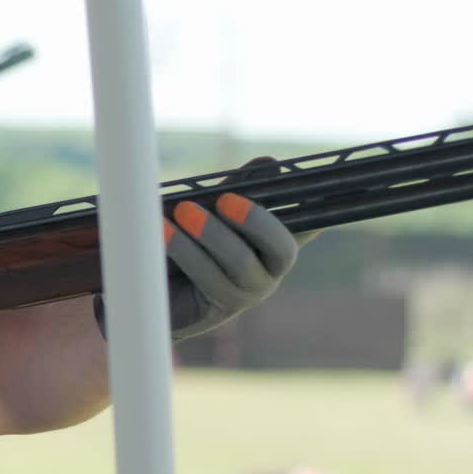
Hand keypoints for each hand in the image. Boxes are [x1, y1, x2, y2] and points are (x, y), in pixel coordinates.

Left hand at [94, 157, 315, 341]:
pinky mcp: (219, 308)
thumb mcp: (207, 209)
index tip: (327, 190)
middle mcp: (269, 268)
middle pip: (281, 247)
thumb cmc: (182, 241)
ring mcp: (247, 292)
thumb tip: (270, 164)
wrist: (145, 284)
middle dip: (254, 220)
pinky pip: (208, 279)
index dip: (321, 211)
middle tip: (223, 199)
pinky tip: (162, 231)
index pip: (308, 225)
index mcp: (272, 240)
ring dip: (208, 234)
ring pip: (240, 262)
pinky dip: (184, 251)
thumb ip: (237, 188)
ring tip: (177, 213)